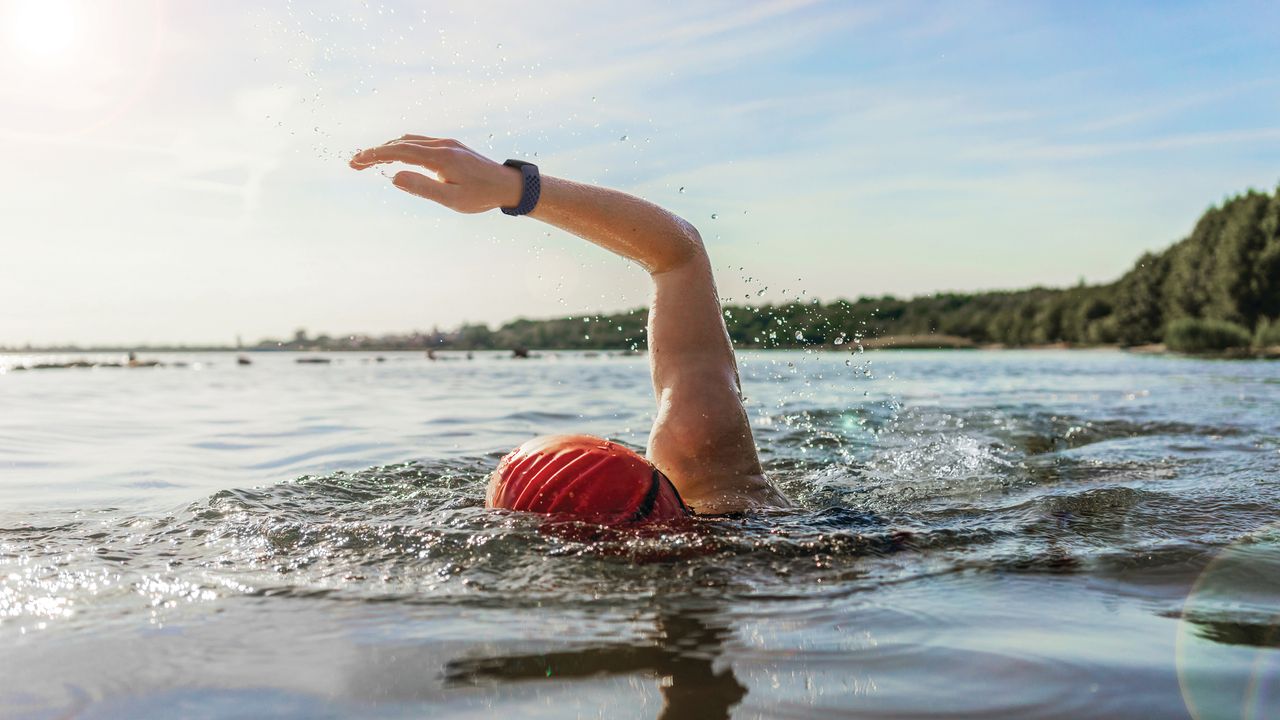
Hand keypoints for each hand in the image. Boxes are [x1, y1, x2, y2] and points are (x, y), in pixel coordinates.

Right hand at [349, 135, 523, 213]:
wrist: (509, 185)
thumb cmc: (481, 196)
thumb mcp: (451, 199)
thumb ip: (422, 188)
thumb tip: (394, 177)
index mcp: (439, 156)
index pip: (399, 151)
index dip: (375, 156)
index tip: (356, 162)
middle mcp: (442, 145)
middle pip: (400, 143)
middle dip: (375, 152)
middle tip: (354, 164)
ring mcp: (447, 143)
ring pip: (410, 140)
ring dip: (388, 148)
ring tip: (370, 160)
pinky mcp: (451, 146)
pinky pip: (421, 142)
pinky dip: (403, 147)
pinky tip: (396, 156)